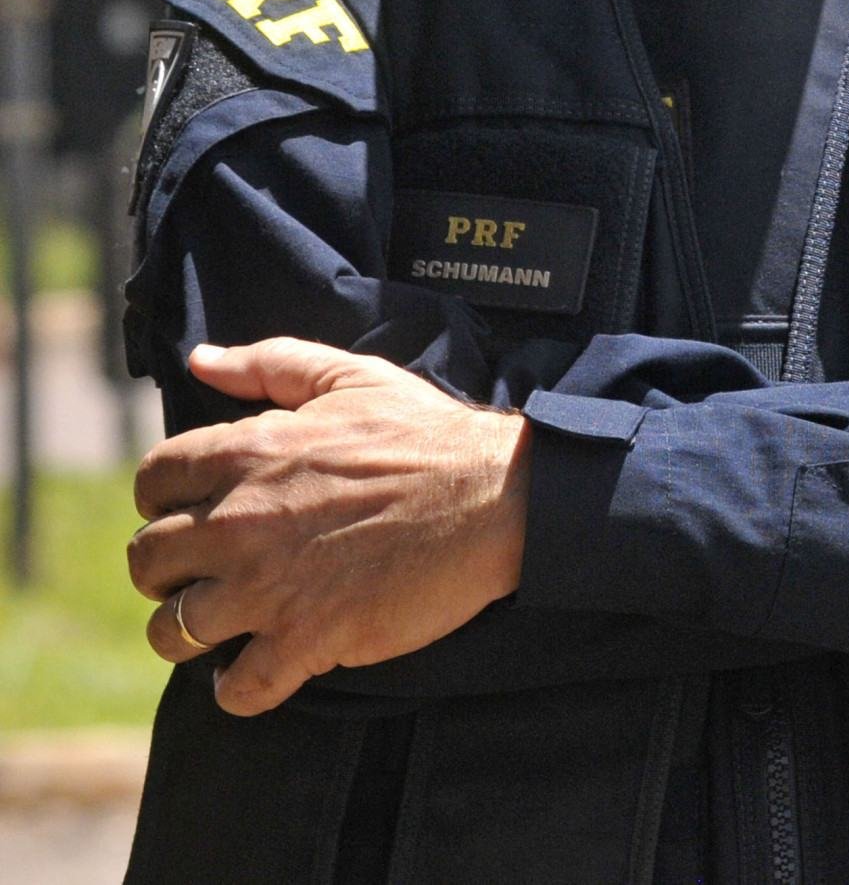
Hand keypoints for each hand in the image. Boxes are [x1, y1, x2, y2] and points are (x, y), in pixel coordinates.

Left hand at [127, 339, 531, 716]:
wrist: (498, 498)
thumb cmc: (429, 434)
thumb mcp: (352, 378)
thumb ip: (269, 364)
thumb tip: (200, 361)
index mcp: (246, 453)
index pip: (152, 483)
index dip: (167, 499)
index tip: (196, 511)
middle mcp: (240, 523)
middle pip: (148, 562)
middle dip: (170, 568)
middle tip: (208, 570)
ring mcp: (269, 588)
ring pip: (173, 631)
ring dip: (190, 632)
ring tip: (225, 625)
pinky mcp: (308, 640)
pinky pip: (237, 689)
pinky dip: (239, 689)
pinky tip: (259, 671)